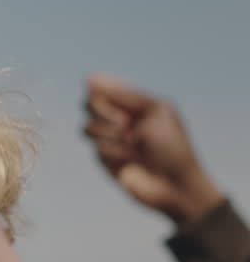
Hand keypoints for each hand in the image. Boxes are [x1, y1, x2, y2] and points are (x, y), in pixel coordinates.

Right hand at [83, 74, 222, 225]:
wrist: (174, 184)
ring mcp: (111, 139)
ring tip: (132, 144)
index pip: (103, 87)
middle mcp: (119, 119)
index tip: (112, 96)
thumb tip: (90, 78)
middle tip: (125, 123)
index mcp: (134, 104)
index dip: (101, 91)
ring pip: (87, 126)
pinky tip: (130, 160)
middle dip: (104, 112)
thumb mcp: (155, 111)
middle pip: (89, 104)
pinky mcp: (105, 159)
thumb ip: (124, 94)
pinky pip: (96, 148)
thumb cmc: (172, 147)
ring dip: (109, 134)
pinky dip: (114, 152)